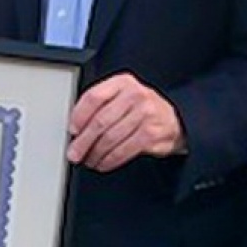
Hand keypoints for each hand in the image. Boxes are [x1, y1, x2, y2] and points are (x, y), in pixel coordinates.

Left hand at [66, 73, 186, 172]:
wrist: (173, 119)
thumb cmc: (141, 108)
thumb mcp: (122, 96)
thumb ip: (101, 104)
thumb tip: (76, 127)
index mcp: (123, 82)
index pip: (94, 96)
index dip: (79, 115)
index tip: (72, 129)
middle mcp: (135, 95)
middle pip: (100, 120)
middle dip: (83, 141)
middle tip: (74, 152)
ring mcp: (144, 114)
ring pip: (110, 138)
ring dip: (95, 153)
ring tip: (88, 159)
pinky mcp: (150, 134)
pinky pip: (123, 151)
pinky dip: (109, 160)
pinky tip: (103, 163)